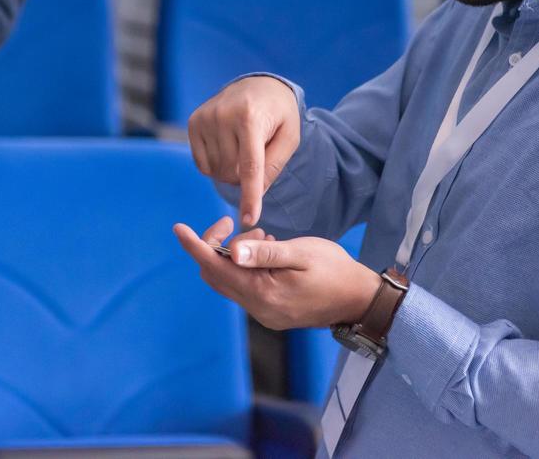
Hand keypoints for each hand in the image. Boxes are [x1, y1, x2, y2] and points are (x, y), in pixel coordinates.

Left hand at [172, 217, 380, 330]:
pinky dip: (247, 266)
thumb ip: (267, 253)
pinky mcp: (271, 312)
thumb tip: (232, 252)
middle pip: (216, 275)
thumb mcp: (302, 254)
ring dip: (235, 255)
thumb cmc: (335, 271)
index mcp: (263, 293)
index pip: (215, 267)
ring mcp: (264, 314)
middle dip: (216, 246)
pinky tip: (268, 250)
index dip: (194, 245)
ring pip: (229, 281)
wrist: (360, 300)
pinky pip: (245, 287)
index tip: (178, 227)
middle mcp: (258, 309)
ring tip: (264, 236)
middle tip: (235, 224)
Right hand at [188, 76, 300, 227]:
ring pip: (216, 171)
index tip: (249, 219)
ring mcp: (205, 118)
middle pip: (231, 172)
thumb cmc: (279, 114)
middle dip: (245, 178)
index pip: (249, 167)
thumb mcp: (289, 138)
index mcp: (251, 118)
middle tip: (258, 159)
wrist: (259, 85)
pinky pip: (202, 164)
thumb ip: (273, 166)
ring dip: (231, 172)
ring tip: (243, 150)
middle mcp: (223, 115)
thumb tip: (254, 196)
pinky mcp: (194, 123)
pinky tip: (228, 149)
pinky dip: (216, 166)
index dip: (250, 197)